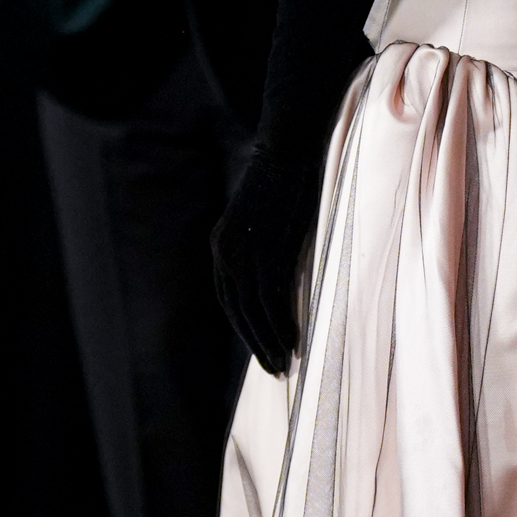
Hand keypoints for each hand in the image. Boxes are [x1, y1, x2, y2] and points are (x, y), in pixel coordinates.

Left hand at [212, 142, 321, 376]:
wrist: (288, 148)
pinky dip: (283, 325)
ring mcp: (246, 253)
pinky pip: (273, 299)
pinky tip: (295, 342)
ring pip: (255, 311)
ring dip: (270, 342)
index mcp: (221, 245)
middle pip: (239, 310)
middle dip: (256, 342)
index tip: (263, 347)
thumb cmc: (284, 179)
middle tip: (274, 369)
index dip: (246, 327)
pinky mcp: (267, 252)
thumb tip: (279, 273)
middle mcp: (226, 253)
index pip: (230, 298)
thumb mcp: (265, 218)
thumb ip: (264, 246)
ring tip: (284, 364)